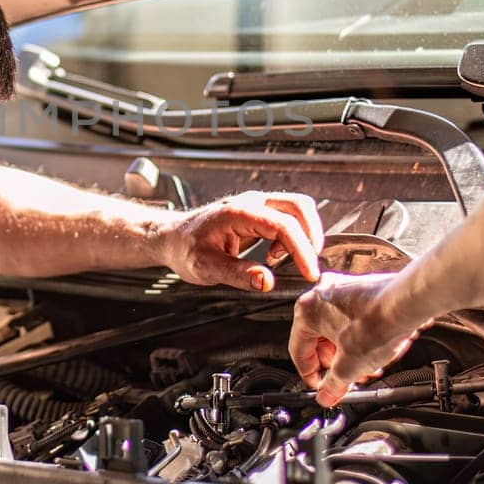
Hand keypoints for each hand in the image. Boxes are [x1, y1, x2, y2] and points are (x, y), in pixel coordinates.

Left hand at [162, 191, 323, 290]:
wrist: (172, 237)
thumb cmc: (184, 249)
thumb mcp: (205, 267)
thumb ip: (237, 274)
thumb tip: (266, 281)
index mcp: (238, 212)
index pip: (282, 225)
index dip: (301, 250)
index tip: (309, 273)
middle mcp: (251, 202)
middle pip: (299, 206)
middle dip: (311, 236)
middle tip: (308, 267)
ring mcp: (256, 204)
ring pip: (297, 208)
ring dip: (304, 234)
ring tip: (288, 261)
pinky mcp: (258, 212)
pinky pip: (288, 216)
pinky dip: (294, 235)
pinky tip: (276, 256)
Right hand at [289, 272, 423, 404]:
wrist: (408, 303)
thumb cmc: (378, 322)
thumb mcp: (349, 367)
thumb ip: (332, 385)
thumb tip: (326, 395)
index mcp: (307, 310)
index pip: (298, 351)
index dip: (310, 375)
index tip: (320, 387)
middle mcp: (321, 295)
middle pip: (318, 340)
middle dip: (334, 365)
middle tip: (345, 380)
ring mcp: (342, 289)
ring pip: (337, 329)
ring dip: (348, 353)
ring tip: (364, 368)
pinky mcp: (361, 290)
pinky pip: (353, 319)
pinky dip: (359, 337)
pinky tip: (374, 351)